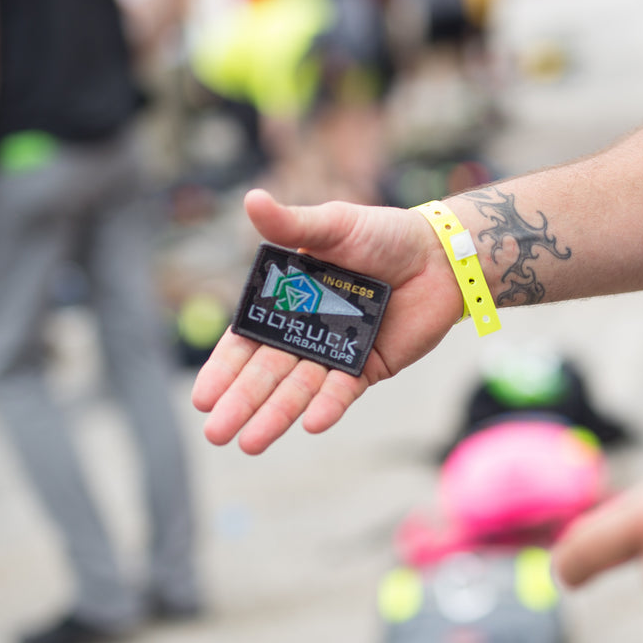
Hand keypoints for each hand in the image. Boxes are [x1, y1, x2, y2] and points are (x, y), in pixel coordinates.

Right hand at [192, 189, 462, 453]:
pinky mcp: (367, 367)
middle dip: (241, 403)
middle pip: (267, 372)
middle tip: (215, 432)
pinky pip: (343, 390)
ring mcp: (334, 351)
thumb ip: (293, 224)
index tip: (203, 396)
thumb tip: (251, 199)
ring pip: (299, 389)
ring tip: (248, 444)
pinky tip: (310, 424)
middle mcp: (305, 330)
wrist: (439, 255)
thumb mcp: (334, 225)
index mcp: (286, 299)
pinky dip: (328, 406)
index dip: (225, 368)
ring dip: (275, 415)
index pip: (247, 340)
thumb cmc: (383, 235)